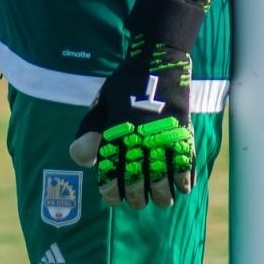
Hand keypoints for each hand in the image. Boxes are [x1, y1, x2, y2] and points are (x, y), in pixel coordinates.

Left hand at [69, 35, 195, 209]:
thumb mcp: (102, 103)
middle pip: (137, 178)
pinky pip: (185, 162)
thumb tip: (79, 158)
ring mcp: (162, 135)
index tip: (112, 199)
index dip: (110, 189)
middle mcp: (138, 136)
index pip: (110, 170)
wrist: (157, 61)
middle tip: (137, 203)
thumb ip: (90, 131)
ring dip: (162, 193)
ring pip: (162, 176)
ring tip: (162, 201)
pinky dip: (184, 179)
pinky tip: (182, 188)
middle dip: (136, 196)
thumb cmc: (125, 84)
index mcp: (115, 130)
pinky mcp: (183, 131)